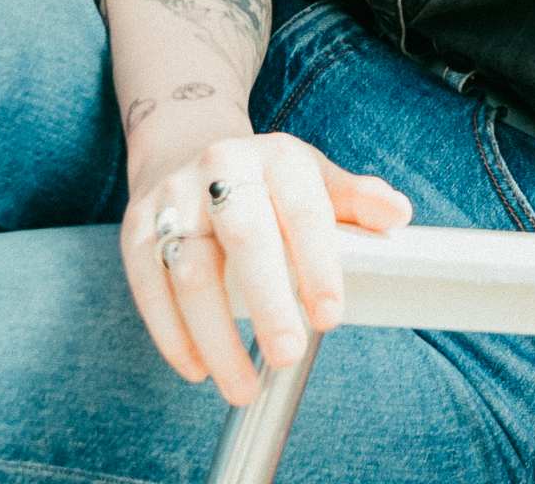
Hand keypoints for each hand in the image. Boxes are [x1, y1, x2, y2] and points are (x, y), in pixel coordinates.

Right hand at [119, 131, 412, 404]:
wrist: (184, 147)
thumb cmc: (266, 181)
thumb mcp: (314, 178)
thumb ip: (356, 200)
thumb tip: (397, 214)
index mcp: (277, 157)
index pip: (303, 211)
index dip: (318, 265)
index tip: (330, 318)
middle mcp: (220, 168)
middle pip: (243, 237)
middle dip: (268, 301)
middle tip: (288, 355)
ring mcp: (173, 199)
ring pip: (190, 271)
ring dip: (216, 337)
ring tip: (243, 388)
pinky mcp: (136, 230)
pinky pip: (148, 287)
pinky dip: (171, 335)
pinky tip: (196, 369)